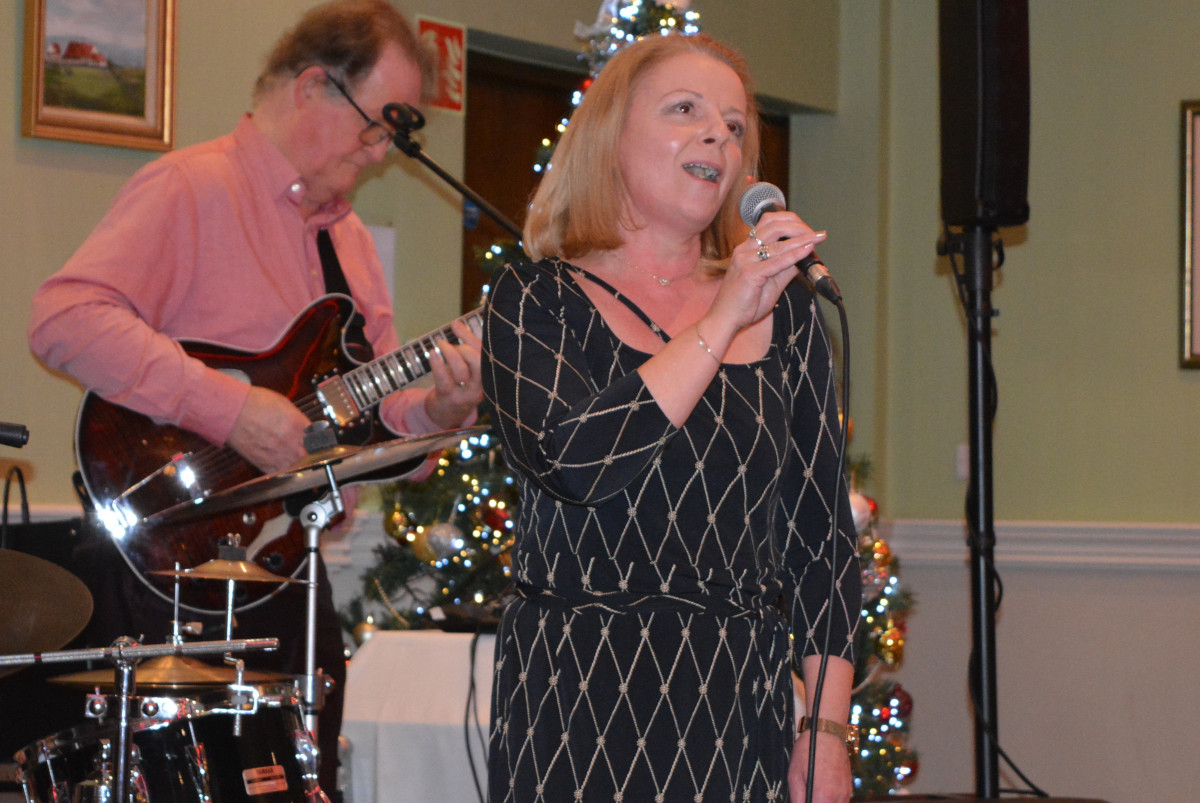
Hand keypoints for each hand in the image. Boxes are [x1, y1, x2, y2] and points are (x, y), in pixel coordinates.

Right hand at [227, 385, 310, 473]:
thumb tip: (305, 428)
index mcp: (298, 426)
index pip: (318, 439)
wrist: (233, 411)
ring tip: (298, 460)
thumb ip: (298, 419)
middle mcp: (291, 442)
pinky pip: (281, 472)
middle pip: (311, 455)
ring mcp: (279, 455)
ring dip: (300, 464)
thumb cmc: (255, 403)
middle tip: (309, 452)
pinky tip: (284, 465)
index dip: (318, 440)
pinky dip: (284, 470)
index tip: (317, 441)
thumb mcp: (285, 405)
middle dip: (311, 454)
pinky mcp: (265, 464)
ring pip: (298, 467)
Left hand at [423, 318, 483, 428]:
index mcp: (490, 376)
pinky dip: (437, 364)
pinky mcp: (450, 398)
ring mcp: (466, 394)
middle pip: (479, 362)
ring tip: (440, 346)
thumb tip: (456, 323)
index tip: (455, 325)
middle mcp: (483, 386)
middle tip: (453, 345)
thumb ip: (466, 345)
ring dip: (449, 353)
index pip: (485, 353)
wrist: (448, 414)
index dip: (470, 337)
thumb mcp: (468, 366)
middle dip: (464, 348)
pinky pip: (444, 379)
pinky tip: (433, 354)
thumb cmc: (460, 384)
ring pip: (461, 370)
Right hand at [703, 211, 825, 340]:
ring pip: (778, 242)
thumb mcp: (770, 281)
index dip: (791, 222)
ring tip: (818, 238)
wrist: (725, 319)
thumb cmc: (744, 302)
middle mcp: (744, 249)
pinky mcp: (749, 273)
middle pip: (774, 225)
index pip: (770, 222)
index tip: (808, 230)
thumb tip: (805, 257)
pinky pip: (777, 261)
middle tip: (815, 234)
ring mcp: (745, 260)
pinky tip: (808, 251)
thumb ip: (785, 267)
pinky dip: (795, 254)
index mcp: (747, 248)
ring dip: (802, 239)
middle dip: (799, 226)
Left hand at [789, 730, 852, 802]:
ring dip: (826, 801)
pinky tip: (823, 791)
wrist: (828, 732)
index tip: (803, 800)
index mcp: (825, 795)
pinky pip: (842, 800)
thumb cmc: (809, 750)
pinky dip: (833, 799)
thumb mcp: (795, 774)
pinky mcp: (849, 786)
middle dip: (817, 802)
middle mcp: (839, 796)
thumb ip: (797, 797)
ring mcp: (847, 792)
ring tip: (815, 794)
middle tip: (808, 796)